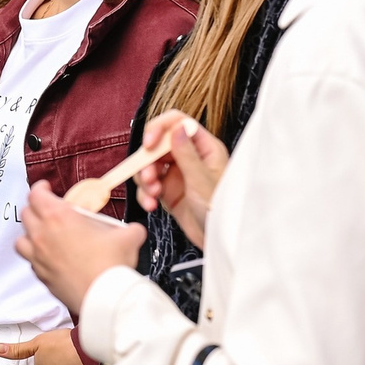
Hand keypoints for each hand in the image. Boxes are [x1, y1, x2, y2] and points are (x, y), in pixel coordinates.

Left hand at [16, 180, 145, 315]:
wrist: (105, 297)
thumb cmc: (111, 265)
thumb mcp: (128, 237)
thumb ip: (129, 229)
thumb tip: (134, 231)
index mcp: (58, 217)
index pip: (36, 194)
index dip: (40, 188)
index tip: (46, 188)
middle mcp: (43, 235)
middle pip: (27, 214)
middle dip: (36, 208)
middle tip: (49, 210)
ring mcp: (39, 257)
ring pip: (21, 239)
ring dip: (30, 234)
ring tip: (43, 235)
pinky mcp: (41, 276)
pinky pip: (31, 262)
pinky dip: (36, 257)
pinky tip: (50, 258)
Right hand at [135, 110, 227, 250]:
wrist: (218, 241)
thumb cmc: (221, 212)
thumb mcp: (202, 182)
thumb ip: (187, 154)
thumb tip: (177, 128)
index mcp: (204, 148)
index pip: (177, 123)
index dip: (160, 128)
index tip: (149, 144)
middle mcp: (189, 157)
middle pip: (158, 145)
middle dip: (148, 161)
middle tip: (149, 178)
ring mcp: (177, 174)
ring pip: (149, 165)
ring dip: (144, 179)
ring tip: (152, 195)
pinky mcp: (168, 191)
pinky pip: (147, 186)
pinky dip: (144, 194)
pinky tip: (151, 205)